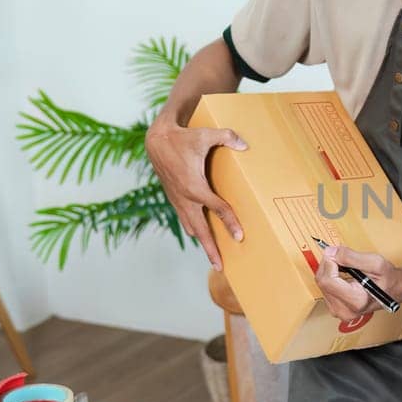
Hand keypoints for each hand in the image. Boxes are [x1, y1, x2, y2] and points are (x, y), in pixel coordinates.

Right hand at [144, 121, 245, 270]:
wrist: (156, 140)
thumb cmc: (183, 137)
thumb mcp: (206, 134)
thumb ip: (227, 137)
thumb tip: (245, 144)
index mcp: (195, 186)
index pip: (217, 209)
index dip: (230, 222)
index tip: (239, 236)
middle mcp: (185, 198)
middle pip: (201, 230)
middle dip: (210, 249)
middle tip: (221, 267)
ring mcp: (178, 200)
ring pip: (191, 227)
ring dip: (202, 242)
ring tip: (213, 258)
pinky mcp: (175, 198)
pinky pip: (185, 219)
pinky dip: (193, 229)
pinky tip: (200, 236)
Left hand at [314, 244, 401, 321]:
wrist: (395, 290)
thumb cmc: (388, 278)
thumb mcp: (375, 262)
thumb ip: (351, 257)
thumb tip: (331, 252)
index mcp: (356, 301)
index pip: (327, 279)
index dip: (330, 262)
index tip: (337, 253)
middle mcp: (345, 310)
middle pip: (322, 281)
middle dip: (329, 264)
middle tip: (342, 256)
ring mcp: (339, 311)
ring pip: (321, 284)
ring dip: (330, 270)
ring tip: (346, 267)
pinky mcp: (335, 309)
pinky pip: (324, 288)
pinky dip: (330, 277)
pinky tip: (342, 275)